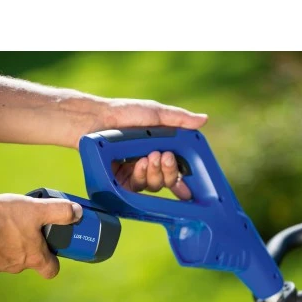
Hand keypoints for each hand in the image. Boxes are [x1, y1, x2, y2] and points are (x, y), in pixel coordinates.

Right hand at [0, 194, 82, 278]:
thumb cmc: (2, 220)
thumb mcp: (37, 209)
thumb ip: (60, 211)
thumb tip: (77, 213)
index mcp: (34, 257)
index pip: (51, 271)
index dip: (55, 261)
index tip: (56, 249)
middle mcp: (18, 266)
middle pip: (33, 260)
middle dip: (36, 246)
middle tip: (35, 229)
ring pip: (15, 256)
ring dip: (17, 243)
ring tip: (14, 225)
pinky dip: (0, 243)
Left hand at [84, 99, 207, 199]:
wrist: (97, 119)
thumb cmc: (125, 113)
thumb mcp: (156, 114)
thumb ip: (179, 119)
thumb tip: (203, 119)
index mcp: (161, 151)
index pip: (176, 171)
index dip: (185, 181)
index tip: (192, 186)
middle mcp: (149, 165)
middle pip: (167, 181)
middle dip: (170, 172)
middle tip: (165, 157)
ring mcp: (135, 173)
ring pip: (153, 185)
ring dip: (155, 172)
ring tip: (149, 157)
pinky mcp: (120, 180)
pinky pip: (136, 188)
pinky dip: (141, 176)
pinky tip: (139, 164)